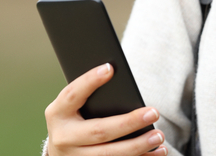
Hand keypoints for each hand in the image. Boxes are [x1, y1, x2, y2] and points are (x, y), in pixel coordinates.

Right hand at [45, 63, 166, 155]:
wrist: (61, 151)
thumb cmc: (74, 119)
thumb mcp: (72, 107)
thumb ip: (89, 96)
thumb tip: (117, 77)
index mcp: (57, 114)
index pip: (72, 94)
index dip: (89, 81)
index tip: (110, 68)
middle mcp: (63, 138)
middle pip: (99, 131)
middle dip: (129, 123)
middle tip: (153, 112)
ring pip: (110, 155)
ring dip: (138, 146)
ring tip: (158, 136)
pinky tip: (157, 152)